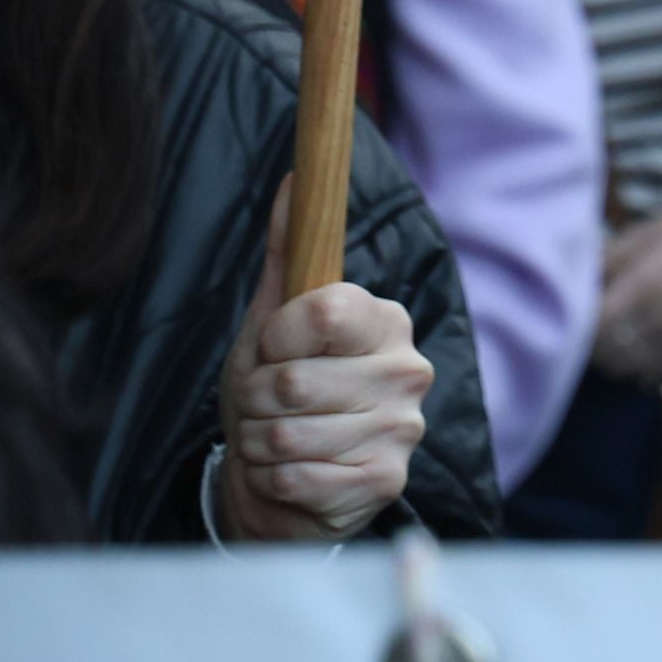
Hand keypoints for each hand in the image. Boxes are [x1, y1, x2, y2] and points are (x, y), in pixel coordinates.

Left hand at [217, 180, 432, 543]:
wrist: (285, 484)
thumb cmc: (278, 395)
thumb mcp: (272, 324)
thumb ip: (289, 252)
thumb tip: (292, 177)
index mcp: (386, 321)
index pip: (322, 311)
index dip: (276, 336)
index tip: (274, 348)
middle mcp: (408, 369)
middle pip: (291, 380)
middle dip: (254, 399)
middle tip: (267, 406)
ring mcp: (402, 427)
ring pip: (286, 433)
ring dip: (258, 444)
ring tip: (274, 442)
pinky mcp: (386, 480)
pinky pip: (296, 477)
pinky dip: (273, 480)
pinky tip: (290, 475)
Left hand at [595, 200, 661, 382]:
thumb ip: (620, 248)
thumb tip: (584, 267)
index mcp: (645, 285)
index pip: (589, 322)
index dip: (575, 317)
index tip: (577, 301)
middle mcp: (656, 322)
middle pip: (602, 351)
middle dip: (589, 338)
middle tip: (592, 317)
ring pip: (625, 367)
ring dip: (611, 354)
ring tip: (615, 332)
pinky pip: (652, 370)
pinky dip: (637, 364)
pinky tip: (641, 343)